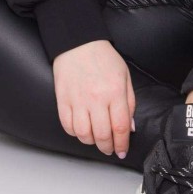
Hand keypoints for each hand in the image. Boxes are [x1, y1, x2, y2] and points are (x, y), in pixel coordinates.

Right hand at [52, 39, 136, 157]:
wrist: (78, 43)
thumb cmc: (103, 58)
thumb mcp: (125, 76)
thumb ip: (129, 102)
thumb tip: (129, 127)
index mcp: (115, 91)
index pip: (120, 127)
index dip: (122, 144)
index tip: (122, 150)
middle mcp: (96, 98)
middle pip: (102, 135)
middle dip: (107, 147)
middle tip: (110, 149)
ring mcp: (78, 100)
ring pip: (83, 134)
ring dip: (91, 142)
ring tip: (96, 139)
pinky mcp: (63, 100)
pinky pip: (68, 125)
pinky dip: (75, 133)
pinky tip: (81, 130)